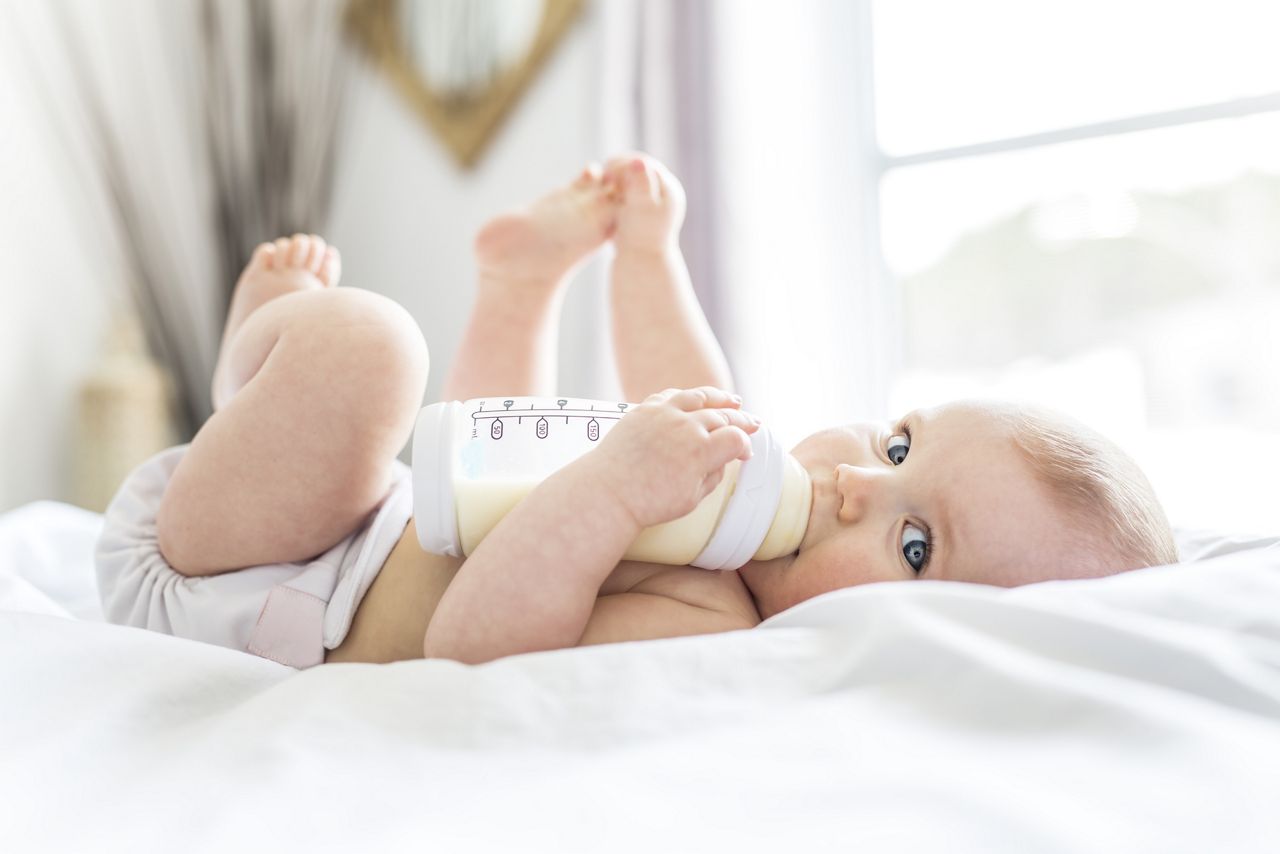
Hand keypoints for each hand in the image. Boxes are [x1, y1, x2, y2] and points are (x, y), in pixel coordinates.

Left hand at [585, 387, 758, 529]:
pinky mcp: (644, 410)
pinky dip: (688, 395)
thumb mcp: (691, 499)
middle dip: (742, 419)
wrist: (609, 492)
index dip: (745, 446)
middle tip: (753, 423)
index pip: (735, 439)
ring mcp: (664, 414)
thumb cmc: (649, 502)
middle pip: (723, 415)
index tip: (745, 454)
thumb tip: (721, 461)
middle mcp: (686, 426)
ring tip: (733, 399)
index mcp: (701, 451)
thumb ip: (712, 477)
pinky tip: (695, 398)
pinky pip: (671, 395)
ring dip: (720, 397)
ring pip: (699, 397)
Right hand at [602, 152, 686, 250]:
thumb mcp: (641, 208)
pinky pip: (629, 192)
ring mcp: (654, 202)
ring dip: (617, 179)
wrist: (643, 262)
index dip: (625, 163)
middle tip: (603, 175)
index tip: (608, 170)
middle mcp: (665, 193)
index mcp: (669, 190)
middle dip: (621, 169)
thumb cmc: (642, 237)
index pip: (646, 165)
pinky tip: (606, 195)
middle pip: (640, 171)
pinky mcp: (643, 210)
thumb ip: (641, 184)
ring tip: (604, 184)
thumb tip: (638, 161)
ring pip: (634, 181)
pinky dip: (617, 190)